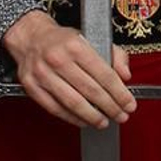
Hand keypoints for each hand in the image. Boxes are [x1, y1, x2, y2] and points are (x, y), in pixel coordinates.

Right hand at [2, 11, 134, 128]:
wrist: (31, 38)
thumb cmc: (63, 41)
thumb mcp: (92, 38)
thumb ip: (115, 55)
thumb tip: (125, 75)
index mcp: (75, 45)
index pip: (104, 74)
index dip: (120, 93)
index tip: (129, 104)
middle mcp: (58, 59)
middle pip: (90, 91)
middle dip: (110, 107)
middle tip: (121, 116)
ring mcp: (42, 74)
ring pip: (73, 103)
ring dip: (92, 117)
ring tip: (104, 122)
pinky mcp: (32, 87)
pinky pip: (55, 109)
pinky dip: (72, 118)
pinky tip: (84, 121)